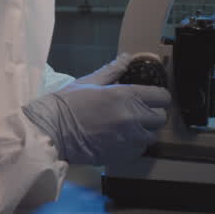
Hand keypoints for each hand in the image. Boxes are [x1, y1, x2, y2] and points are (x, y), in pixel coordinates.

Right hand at [23, 59, 169, 164]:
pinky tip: (121, 140)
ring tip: (129, 128)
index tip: (151, 98)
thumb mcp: (90, 82)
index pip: (162, 97)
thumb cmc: (68, 103)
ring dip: (144, 132)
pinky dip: (134, 146)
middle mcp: (132, 117)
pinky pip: (140, 151)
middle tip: (138, 113)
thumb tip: (127, 57)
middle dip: (152, 114)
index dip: (158, 97)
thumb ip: (112, 70)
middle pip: (160, 118)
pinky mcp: (121, 156)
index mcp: (126, 95)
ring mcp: (128, 139)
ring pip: (152, 137)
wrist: (52, 130)